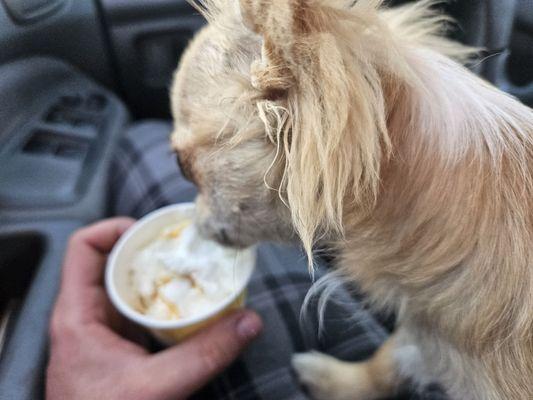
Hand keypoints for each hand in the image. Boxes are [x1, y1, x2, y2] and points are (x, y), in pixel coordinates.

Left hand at [46, 218, 262, 399]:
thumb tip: (248, 321)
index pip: (84, 247)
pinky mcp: (117, 345)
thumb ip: (204, 354)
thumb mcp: (156, 387)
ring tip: (189, 268)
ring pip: (127, 285)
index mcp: (77, 314)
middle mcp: (85, 315)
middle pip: (111, 260)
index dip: (116, 228)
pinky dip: (162, 301)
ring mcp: (101, 331)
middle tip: (184, 247)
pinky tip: (186, 305)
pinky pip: (139, 309)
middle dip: (148, 250)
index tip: (153, 232)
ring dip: (158, 275)